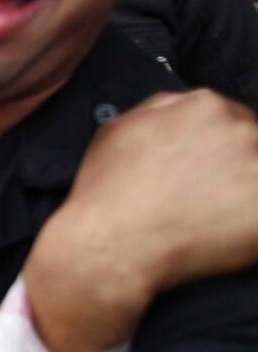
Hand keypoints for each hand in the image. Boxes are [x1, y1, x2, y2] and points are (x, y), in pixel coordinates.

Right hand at [27, 90, 257, 351]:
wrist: (111, 245)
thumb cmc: (108, 193)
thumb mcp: (117, 129)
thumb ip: (160, 109)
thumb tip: (182, 105)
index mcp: (204, 106)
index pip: (233, 118)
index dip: (219, 149)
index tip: (209, 170)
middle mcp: (239, 129)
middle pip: (254, 144)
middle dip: (236, 169)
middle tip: (210, 196)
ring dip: (245, 196)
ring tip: (216, 217)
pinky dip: (250, 229)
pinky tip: (227, 235)